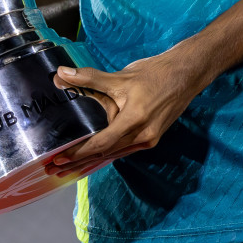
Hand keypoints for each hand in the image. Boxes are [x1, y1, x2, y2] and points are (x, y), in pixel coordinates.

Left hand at [48, 49, 209, 170]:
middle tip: (56, 168)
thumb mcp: (121, 76)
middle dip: (80, 161)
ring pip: (116, 153)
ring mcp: (149, 139)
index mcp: (135, 120)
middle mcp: (143, 135)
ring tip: (71, 166)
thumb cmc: (155, 73)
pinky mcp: (152, 137)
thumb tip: (62, 73)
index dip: (79, 153)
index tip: (59, 159)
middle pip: (106, 153)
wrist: (186, 74)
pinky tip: (96, 155)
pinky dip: (109, 152)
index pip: (101, 143)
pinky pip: (126, 149)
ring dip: (93, 159)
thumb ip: (90, 78)